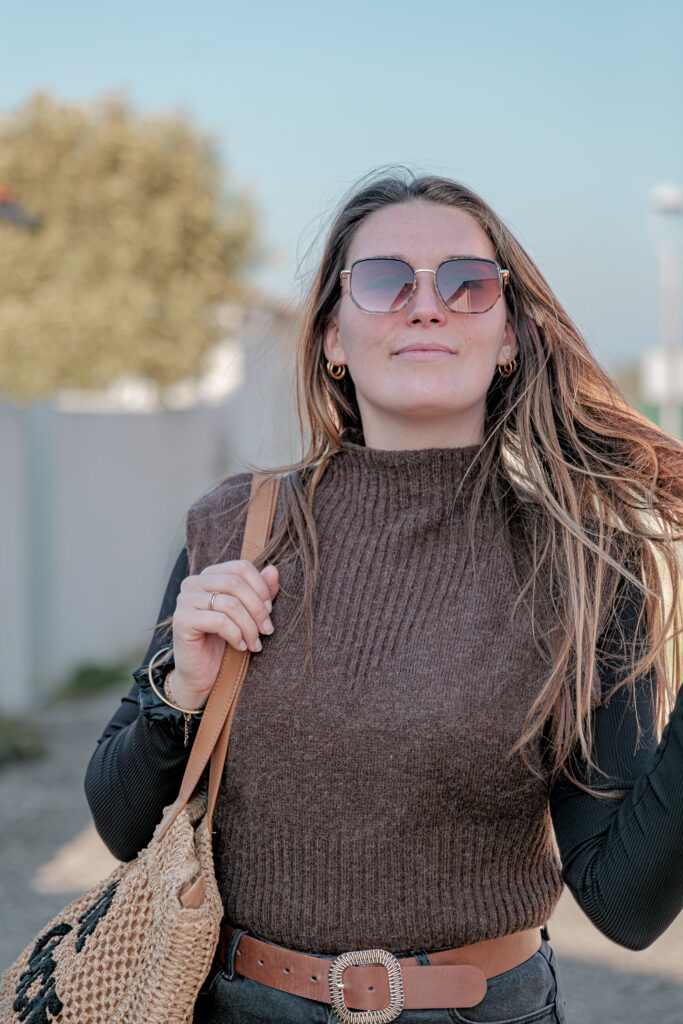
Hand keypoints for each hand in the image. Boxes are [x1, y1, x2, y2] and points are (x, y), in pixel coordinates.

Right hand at [169, 560, 278, 708]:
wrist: (203, 672)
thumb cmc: (226, 640)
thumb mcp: (248, 613)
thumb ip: (261, 591)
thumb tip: (273, 570)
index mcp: (209, 575)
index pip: (241, 567)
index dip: (261, 588)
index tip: (269, 610)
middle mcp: (193, 582)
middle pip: (236, 584)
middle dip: (257, 609)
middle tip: (267, 630)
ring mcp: (185, 600)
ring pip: (230, 604)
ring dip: (249, 627)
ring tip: (255, 643)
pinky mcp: (182, 620)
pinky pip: (219, 621)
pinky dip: (236, 635)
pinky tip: (240, 646)